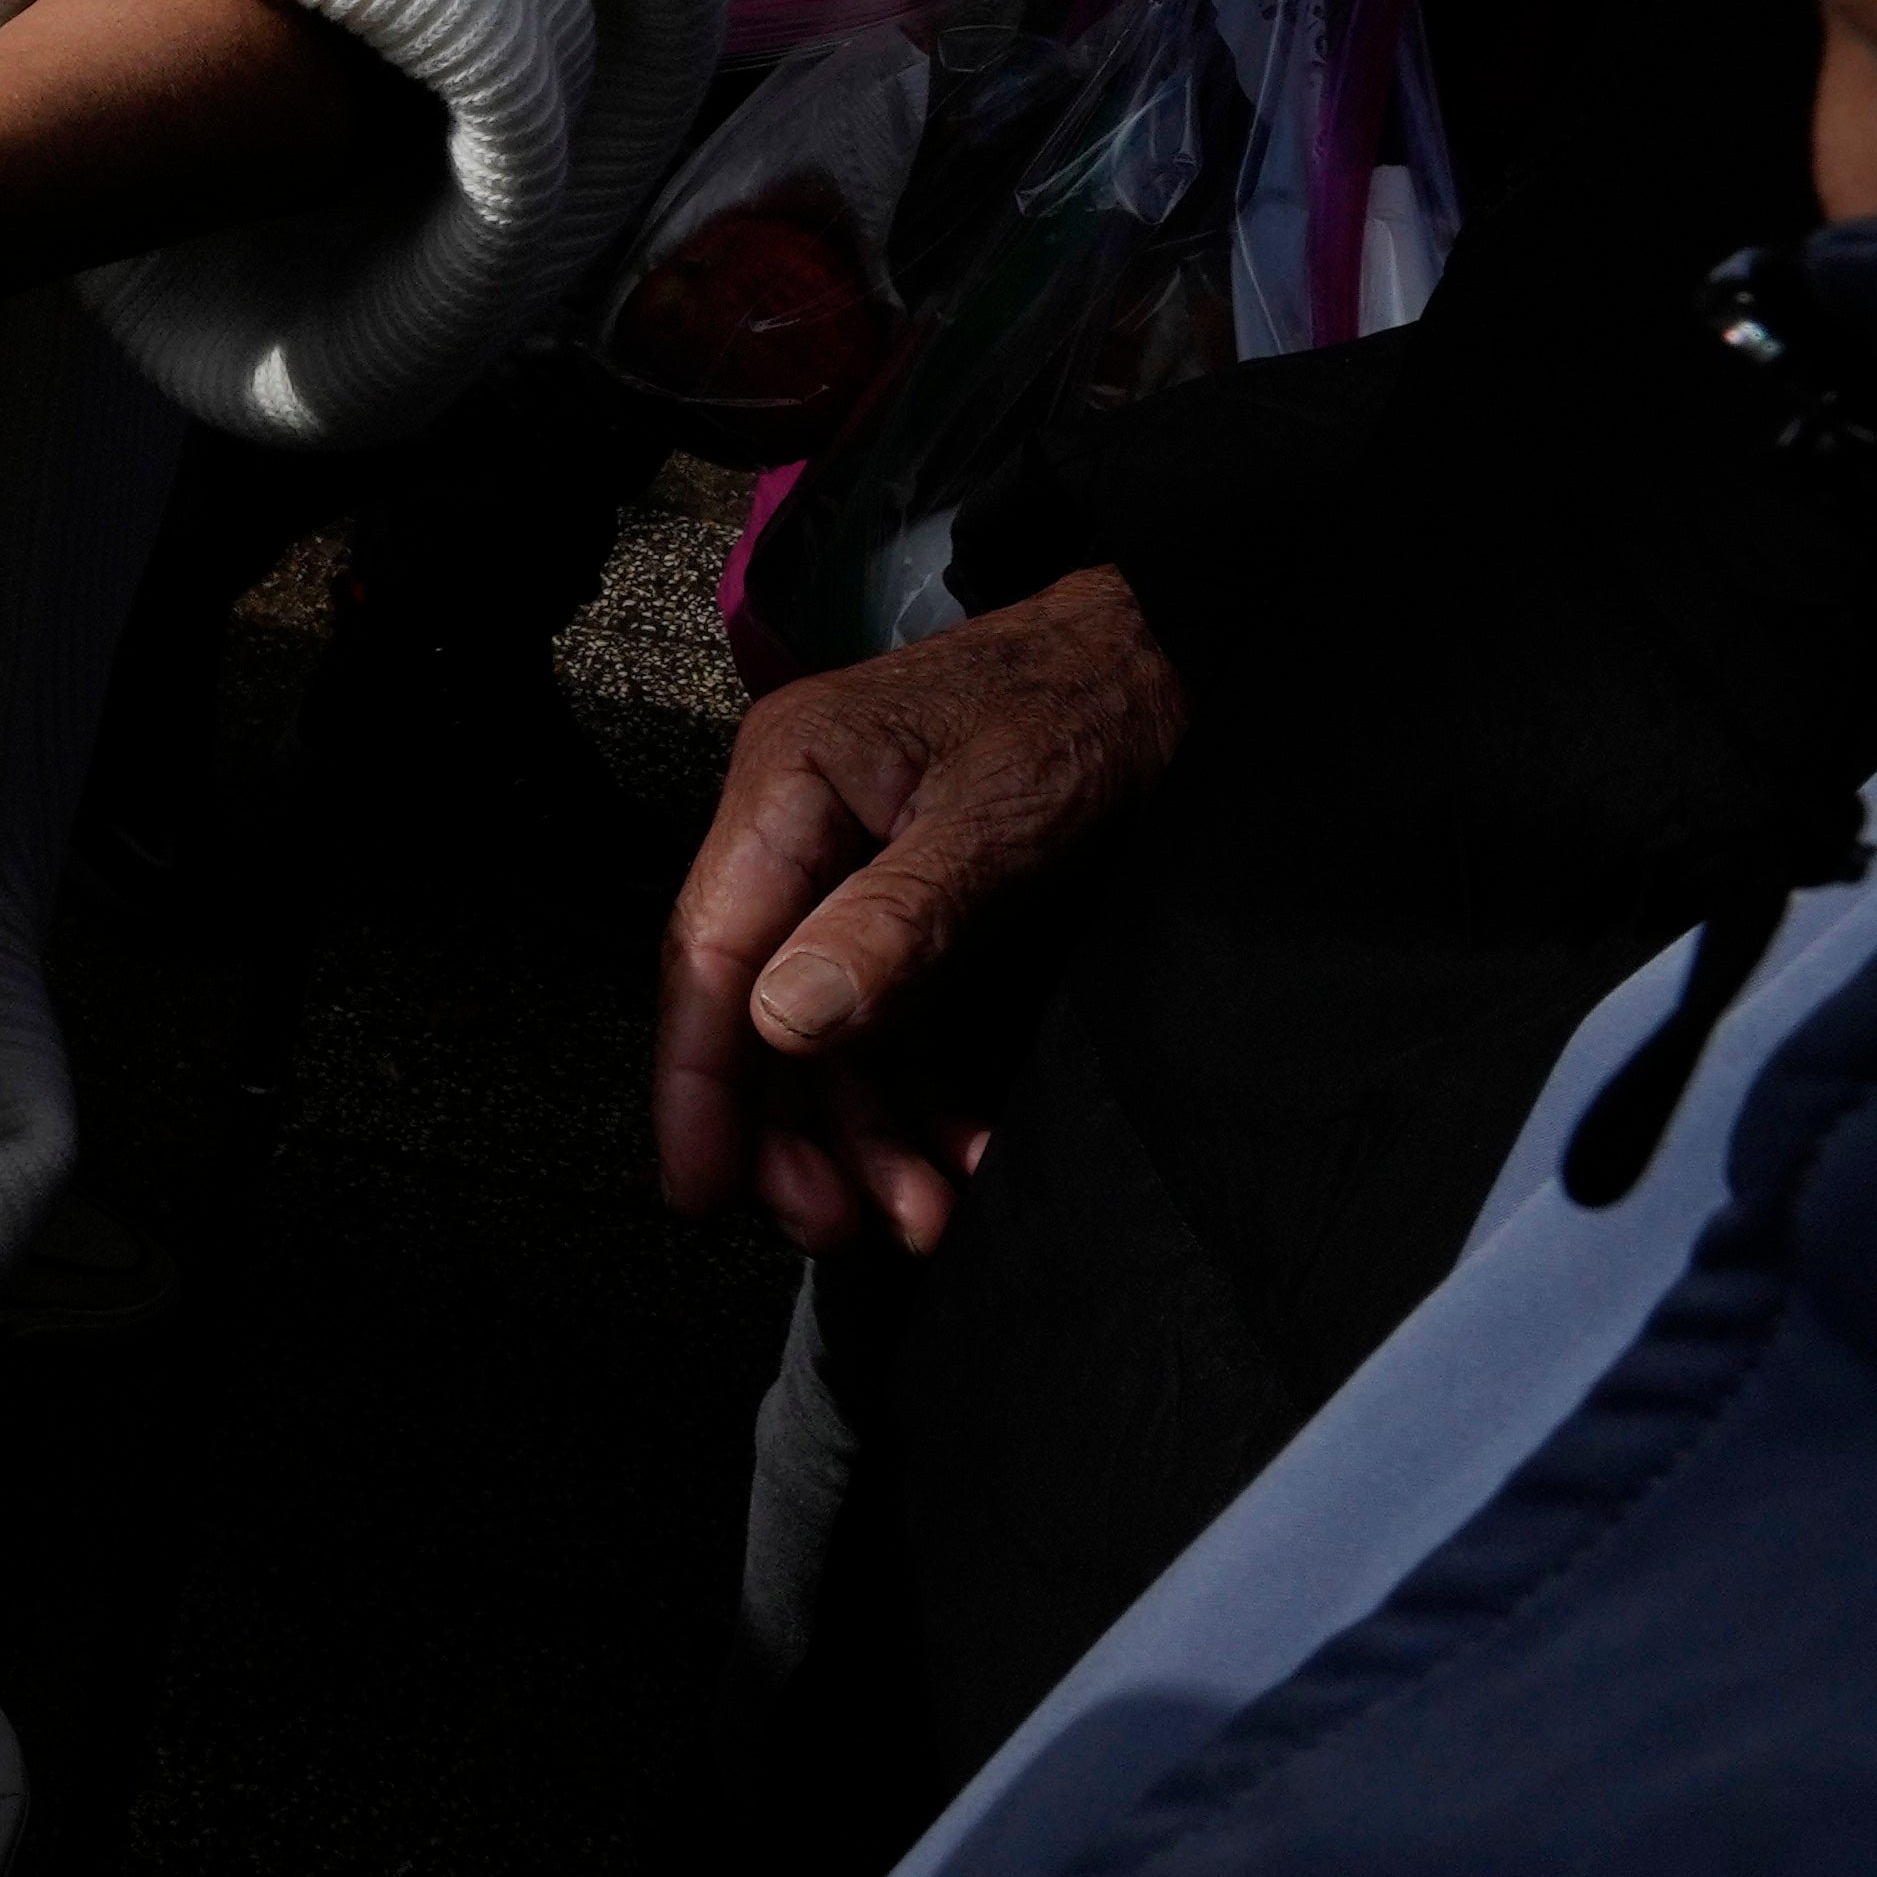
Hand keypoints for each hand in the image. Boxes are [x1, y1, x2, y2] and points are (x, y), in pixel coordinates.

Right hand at [650, 568, 1190, 1255]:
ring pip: (827, 1035)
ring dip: (864, 1133)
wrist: (1181, 654)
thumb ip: (895, 919)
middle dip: (792, 1129)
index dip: (695, 1077)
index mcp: (787, 785)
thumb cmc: (1092, 702)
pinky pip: (891, 1024)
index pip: (710, 951)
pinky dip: (919, 1098)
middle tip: (835, 1222)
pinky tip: (959, 1150)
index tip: (700, 1185)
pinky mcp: (915, 909)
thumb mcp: (1001, 814)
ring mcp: (855, 874)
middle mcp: (800, 831)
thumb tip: (786, 1023)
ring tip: (918, 1211)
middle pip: (757, 1011)